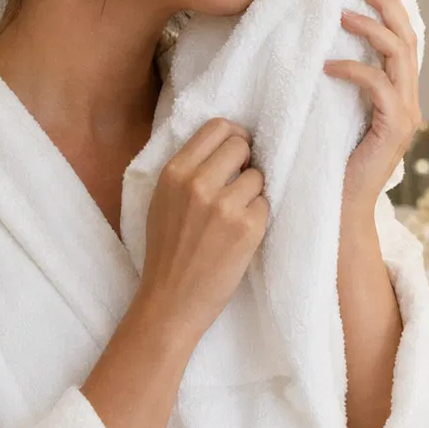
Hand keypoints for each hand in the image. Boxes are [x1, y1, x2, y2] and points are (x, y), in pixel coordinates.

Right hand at [136, 118, 269, 347]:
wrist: (170, 300)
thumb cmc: (167, 251)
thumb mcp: (162, 200)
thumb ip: (189, 171)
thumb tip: (227, 143)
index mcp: (174, 172)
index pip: (217, 127)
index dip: (234, 138)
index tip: (238, 153)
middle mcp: (198, 183)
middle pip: (242, 145)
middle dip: (246, 162)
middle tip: (239, 184)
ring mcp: (224, 205)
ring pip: (258, 176)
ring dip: (253, 193)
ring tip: (235, 215)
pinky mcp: (247, 227)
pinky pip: (266, 204)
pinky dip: (258, 217)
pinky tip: (240, 235)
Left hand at [324, 0, 421, 218]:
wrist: (339, 210)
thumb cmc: (330, 163)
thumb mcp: (334, 113)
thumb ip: (341, 86)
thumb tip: (320, 46)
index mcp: (399, 95)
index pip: (404, 40)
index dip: (394, 7)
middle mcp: (410, 101)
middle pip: (408, 38)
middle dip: (387, 5)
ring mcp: (406, 115)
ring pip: (399, 56)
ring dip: (371, 28)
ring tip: (342, 11)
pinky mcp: (394, 130)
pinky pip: (379, 86)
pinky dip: (354, 69)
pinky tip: (328, 64)